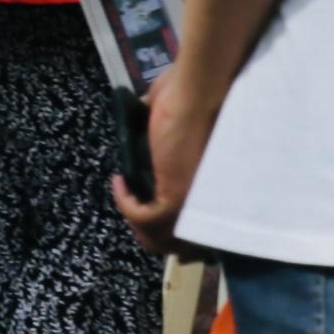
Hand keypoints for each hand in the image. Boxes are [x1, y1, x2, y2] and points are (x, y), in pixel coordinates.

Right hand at [115, 53, 219, 254]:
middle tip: (134, 210)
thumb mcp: (176, 125)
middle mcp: (208, 203)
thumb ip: (167, 138)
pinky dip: (126, 204)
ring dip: (136, 221)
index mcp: (213, 190)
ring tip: (125, 196)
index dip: (174, 230)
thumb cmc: (193, 96)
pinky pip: (143, 217)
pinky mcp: (177, 198)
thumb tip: (150, 133)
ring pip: (161, 237)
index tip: (151, 211)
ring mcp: (194, 203)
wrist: (199, 89)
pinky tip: (120, 182)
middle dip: (152, 234)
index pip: (198, 230)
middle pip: (181, 244)